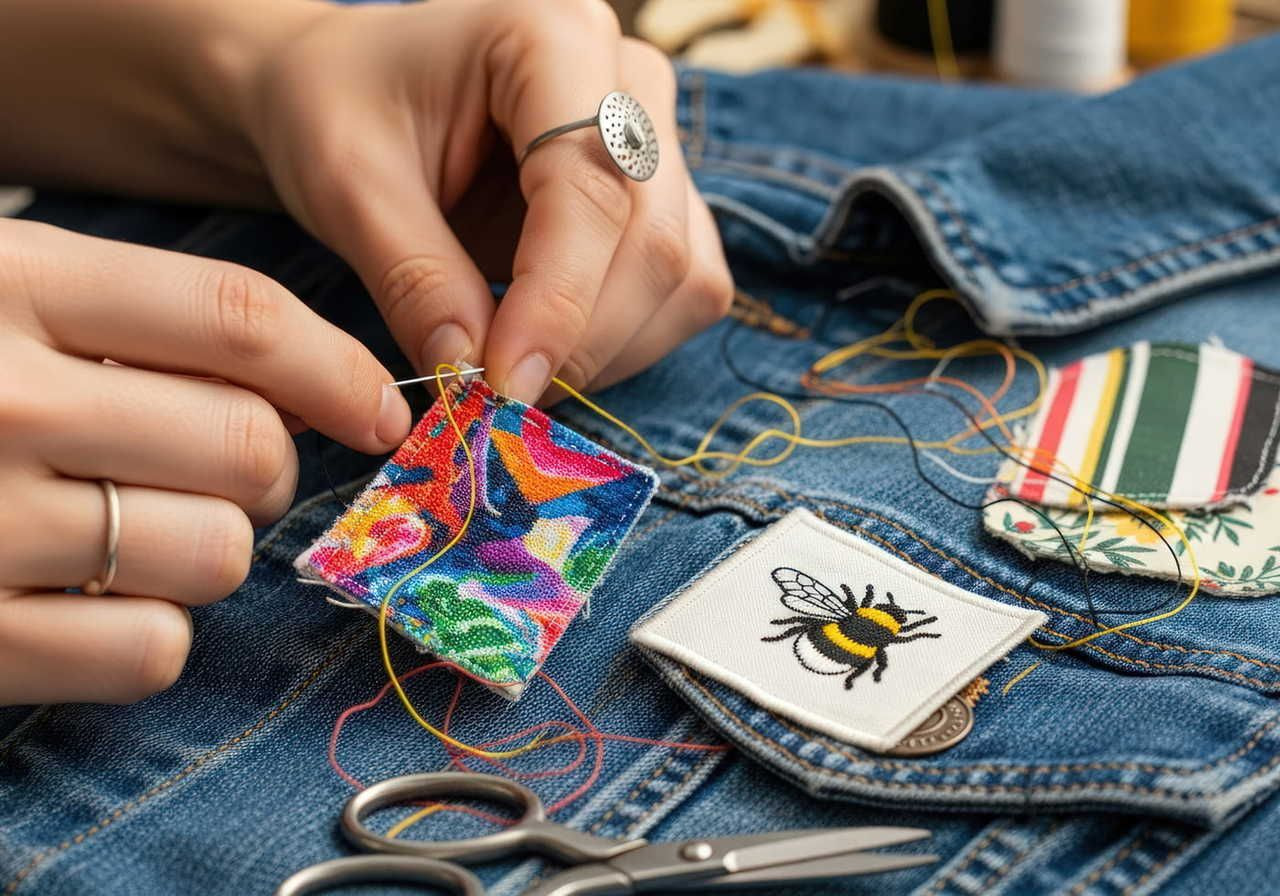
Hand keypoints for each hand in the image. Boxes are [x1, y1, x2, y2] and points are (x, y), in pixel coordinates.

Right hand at [0, 220, 410, 704]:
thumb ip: (126, 317)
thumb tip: (314, 382)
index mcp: (7, 284)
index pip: (239, 318)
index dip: (340, 367)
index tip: (382, 406)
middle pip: (250, 447)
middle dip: (270, 469)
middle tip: (229, 469)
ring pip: (216, 553)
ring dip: (209, 547)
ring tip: (139, 526)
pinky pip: (151, 649)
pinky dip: (148, 631)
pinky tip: (95, 598)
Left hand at [240, 0, 733, 403]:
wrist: (351, 91)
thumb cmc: (340, 111)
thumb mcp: (347, 186)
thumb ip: (415, 279)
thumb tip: (475, 378)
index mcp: (550, 34)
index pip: (591, 186)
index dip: (558, 302)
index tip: (504, 386)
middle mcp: (628, 79)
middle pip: (656, 240)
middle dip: (584, 340)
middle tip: (500, 398)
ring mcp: (656, 139)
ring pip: (684, 274)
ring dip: (611, 350)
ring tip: (515, 372)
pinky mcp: (662, 198)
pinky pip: (682, 289)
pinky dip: (625, 342)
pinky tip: (549, 348)